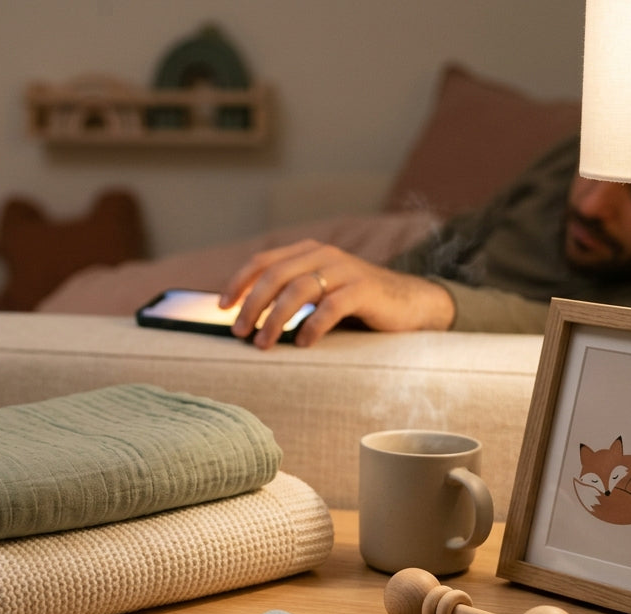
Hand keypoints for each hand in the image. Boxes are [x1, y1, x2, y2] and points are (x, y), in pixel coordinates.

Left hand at [218, 239, 455, 347]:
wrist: (409, 302)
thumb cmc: (356, 303)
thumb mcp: (319, 291)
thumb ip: (289, 294)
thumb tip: (247, 318)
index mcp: (307, 252)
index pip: (263, 261)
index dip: (238, 282)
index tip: (222, 307)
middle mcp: (323, 255)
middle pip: (275, 276)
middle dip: (252, 305)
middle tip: (239, 332)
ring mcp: (345, 270)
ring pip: (298, 290)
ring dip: (275, 319)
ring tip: (263, 343)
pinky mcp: (364, 290)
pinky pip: (331, 307)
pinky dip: (312, 326)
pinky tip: (303, 344)